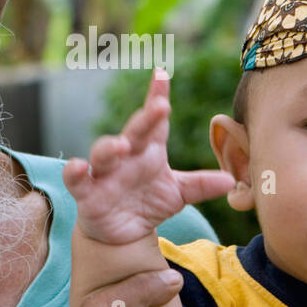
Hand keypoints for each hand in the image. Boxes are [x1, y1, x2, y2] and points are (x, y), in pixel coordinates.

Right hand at [62, 67, 235, 244]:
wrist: (122, 232)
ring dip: (110, 147)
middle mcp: (126, 155)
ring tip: (123, 146)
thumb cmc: (148, 202)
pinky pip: (77, 180)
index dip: (157, 96)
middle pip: (135, 132)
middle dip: (145, 118)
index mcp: (149, 150)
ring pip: (103, 152)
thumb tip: (231, 180)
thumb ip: (201, 185)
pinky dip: (75, 172)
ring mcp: (105, 173)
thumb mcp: (178, 193)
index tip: (162, 74)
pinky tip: (79, 167)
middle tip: (161, 107)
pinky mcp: (87, 193)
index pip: (155, 120)